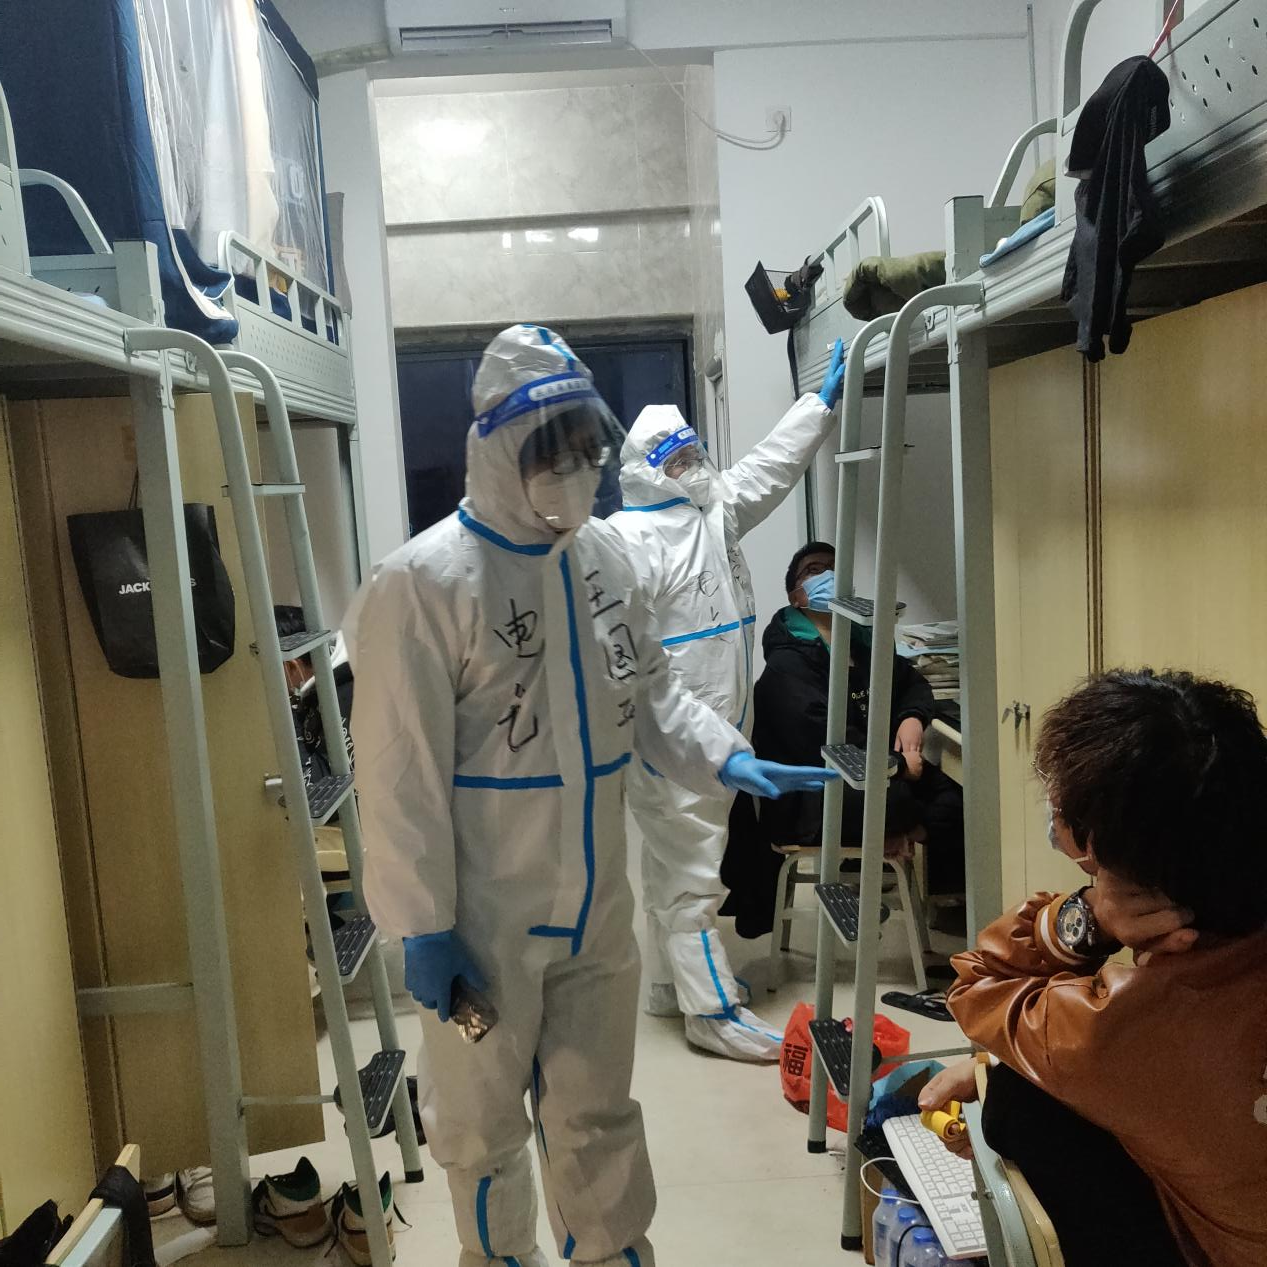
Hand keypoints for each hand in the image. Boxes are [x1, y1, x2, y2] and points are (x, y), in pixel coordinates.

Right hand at [403, 930, 486, 1022]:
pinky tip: (421, 980)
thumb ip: (473, 977)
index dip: (445, 1014)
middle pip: (429, 1005)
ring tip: (431, 988)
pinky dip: (417, 988)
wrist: (424, 938)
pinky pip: (412, 989)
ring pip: (419, 998)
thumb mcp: (463, 963)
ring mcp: (415, 985)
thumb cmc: (445, 952)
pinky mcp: (407, 977)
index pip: (442, 1010)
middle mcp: (426, 993)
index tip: (446, 1016)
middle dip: (436, 1004)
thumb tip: (485, 987)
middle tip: (442, 997)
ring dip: (426, 996)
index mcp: (440, 992)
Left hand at [720, 752, 840, 798]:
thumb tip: (776, 795)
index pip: (802, 772)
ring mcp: (783, 779)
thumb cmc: (742, 772)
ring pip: (803, 780)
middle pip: (806, 775)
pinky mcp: (780, 784)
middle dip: (821, 775)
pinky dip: (807, 786)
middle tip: (837, 775)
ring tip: (831, 781)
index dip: (817, 773)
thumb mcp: (751, 779)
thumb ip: (763, 786)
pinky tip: (815, 788)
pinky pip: (797, 785)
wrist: (735, 770)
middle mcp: (785, 774)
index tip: (831, 773)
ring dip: (816, 780)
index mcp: (781, 771)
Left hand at [817, 338, 846, 408]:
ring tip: (840, 350)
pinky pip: (836, 367)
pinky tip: (840, 364)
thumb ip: (839, 373)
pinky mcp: (833, 378)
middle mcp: (831, 372)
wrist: (825, 400)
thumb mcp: (835, 383)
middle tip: (839, 343)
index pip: (836, 358)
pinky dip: (838, 363)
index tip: (839, 342)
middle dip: (837, 350)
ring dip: (838, 355)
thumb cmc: (829, 393)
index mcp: (832, 371)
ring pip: (835, 362)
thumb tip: (844, 364)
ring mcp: (832, 375)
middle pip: (835, 358)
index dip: (838, 349)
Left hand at [894, 717, 924, 781]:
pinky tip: (917, 759)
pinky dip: (919, 755)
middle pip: (914, 756)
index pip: (906, 755)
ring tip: (914, 766)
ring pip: (919, 755)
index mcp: (907, 743)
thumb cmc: (904, 727)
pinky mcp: (922, 742)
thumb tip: (895, 754)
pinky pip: (921, 750)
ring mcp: (919, 743)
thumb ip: (897, 746)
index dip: (906, 761)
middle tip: (909, 769)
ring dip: (916, 760)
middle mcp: (914, 744)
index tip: (904, 766)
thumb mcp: (898, 736)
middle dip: (912, 762)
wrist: (914, 719)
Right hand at [917, 1058, 979, 1159]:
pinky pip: (960, 1145)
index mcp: (933, 1098)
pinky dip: (965, 1150)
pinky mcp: (965, 1129)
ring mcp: (953, 1121)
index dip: (939, 1126)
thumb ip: (939, 1092)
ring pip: (949, 1142)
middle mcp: (941, 1111)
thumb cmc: (969, 1072)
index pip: (928, 1119)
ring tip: (971, 1141)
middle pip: (939, 1133)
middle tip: (965, 1133)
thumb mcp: (954, 1079)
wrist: (989, 1073)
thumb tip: (923, 1105)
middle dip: (952, 1137)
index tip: (954, 1127)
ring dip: (960, 1145)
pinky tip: (972, 1148)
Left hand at [1083, 863, 1196, 960]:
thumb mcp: (1152, 945)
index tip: (1186, 915)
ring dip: (1162, 885)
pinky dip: (1151, 872)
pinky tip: (1149, 878)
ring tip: (1157, 891)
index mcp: (1129, 929)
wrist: (1099, 913)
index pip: (1173, 918)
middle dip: (1174, 900)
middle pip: (1165, 897)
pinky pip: (1142, 867)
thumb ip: (1174, 943)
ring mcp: (1112, 886)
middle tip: (1168, 903)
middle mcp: (1118, 907)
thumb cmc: (1132, 931)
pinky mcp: (1108, 870)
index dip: (1186, 916)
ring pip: (1156, 880)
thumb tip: (1194, 934)